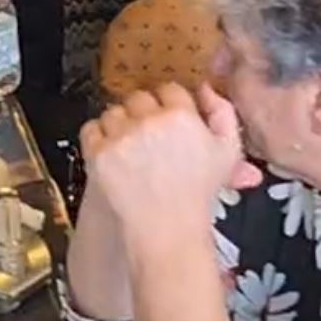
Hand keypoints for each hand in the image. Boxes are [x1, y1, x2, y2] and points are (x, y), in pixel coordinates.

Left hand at [80, 83, 258, 247]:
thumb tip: (205, 89)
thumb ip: (223, 113)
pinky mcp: (99, 154)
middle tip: (150, 135)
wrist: (168, 231)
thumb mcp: (228, 152)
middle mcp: (150, 122)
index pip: (169, 90)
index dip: (169, 105)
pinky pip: (91, 129)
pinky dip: (99, 137)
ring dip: (121, 124)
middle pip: (139, 97)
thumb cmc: (197, 195)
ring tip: (132, 147)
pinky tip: (114, 152)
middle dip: (144, 114)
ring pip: (114, 111)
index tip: (167, 118)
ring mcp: (122, 137)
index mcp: (182, 116)